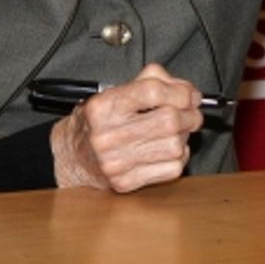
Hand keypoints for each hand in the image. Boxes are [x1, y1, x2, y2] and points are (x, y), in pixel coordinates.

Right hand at [50, 63, 203, 192]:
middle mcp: (106, 135)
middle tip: (191, 114)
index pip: (154, 92)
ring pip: (175, 146)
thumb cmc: (100, 121)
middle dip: (190, 115)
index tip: (190, 95)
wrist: (73, 156)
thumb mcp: (117, 91)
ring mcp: (114, 162)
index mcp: (103, 107)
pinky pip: (172, 168)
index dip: (181, 92)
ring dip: (184, 137)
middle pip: (170, 120)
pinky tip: (166, 151)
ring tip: (175, 132)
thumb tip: (186, 90)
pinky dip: (178, 158)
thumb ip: (152, 80)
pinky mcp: (124, 183)